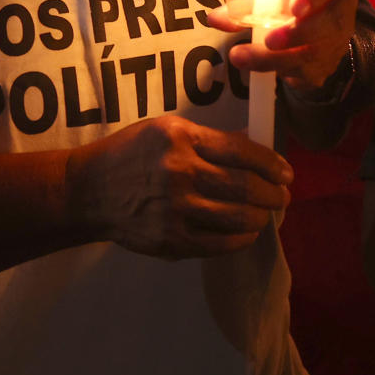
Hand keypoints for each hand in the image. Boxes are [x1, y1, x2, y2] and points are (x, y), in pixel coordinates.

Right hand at [68, 115, 291, 259]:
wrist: (88, 190)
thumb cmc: (130, 154)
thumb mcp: (165, 130)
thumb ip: (207, 139)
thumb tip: (251, 145)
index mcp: (181, 138)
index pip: (242, 150)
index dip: (272, 163)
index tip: (286, 172)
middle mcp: (180, 171)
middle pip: (246, 186)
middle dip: (274, 194)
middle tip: (283, 196)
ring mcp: (176, 209)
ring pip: (238, 217)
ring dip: (261, 217)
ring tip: (266, 214)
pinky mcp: (171, 239)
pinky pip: (219, 243)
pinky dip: (240, 239)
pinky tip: (246, 232)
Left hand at [210, 0, 356, 91]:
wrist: (314, 21)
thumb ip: (246, 3)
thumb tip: (215, 18)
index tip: (296, 8)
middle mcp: (340, 6)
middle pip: (329, 22)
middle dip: (298, 33)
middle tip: (270, 41)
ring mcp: (338, 38)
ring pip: (315, 53)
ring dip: (277, 59)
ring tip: (243, 57)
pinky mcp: (328, 64)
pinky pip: (308, 74)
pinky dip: (284, 73)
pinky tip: (268, 70)